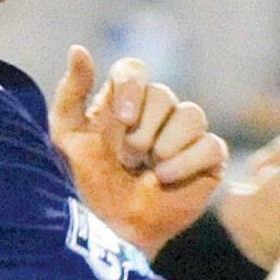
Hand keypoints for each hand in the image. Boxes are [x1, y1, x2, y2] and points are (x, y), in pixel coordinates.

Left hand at [49, 46, 227, 256]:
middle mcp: (154, 114)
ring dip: (166, 144)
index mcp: (120, 102)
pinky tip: (165, 178)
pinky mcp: (207, 161)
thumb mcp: (67, 138)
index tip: (123, 118)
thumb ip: (71, 93)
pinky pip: (211, 144)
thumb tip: (78, 49)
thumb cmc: (84, 186)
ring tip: (148, 169)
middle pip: (163, 94)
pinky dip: (188, 161)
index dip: (132, 86)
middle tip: (128, 158)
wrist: (109, 230)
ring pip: (192, 113)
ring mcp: (182, 136)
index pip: (134, 70)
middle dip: (143, 129)